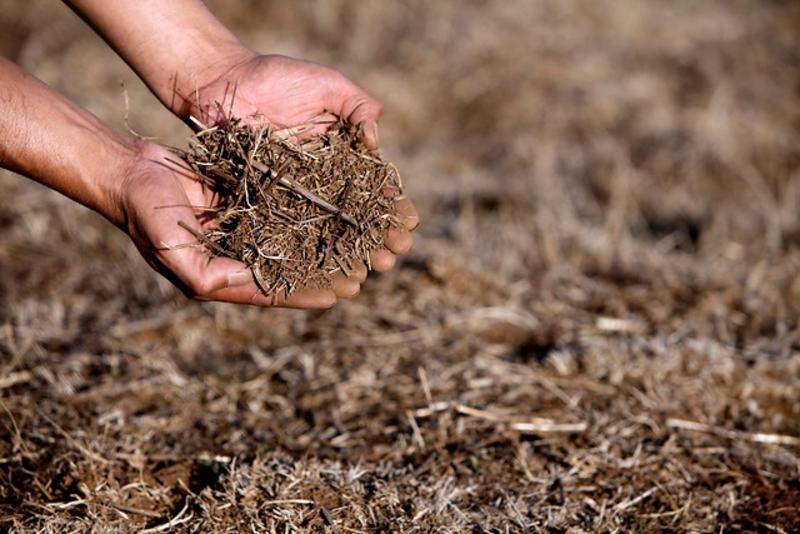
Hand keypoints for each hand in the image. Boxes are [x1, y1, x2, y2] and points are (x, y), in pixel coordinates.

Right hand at [120, 141, 358, 307]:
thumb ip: (207, 274)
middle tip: (362, 272)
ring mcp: (240, 228)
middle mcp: (235, 255)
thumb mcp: (172, 251)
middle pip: (287, 268)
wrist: (130, 171)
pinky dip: (304, 212)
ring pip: (288, 240)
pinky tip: (332, 209)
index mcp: (220, 276)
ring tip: (357, 243)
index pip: (272, 290)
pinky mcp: (243, 201)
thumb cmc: (146, 214)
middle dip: (323, 272)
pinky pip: (279, 210)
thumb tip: (252, 278)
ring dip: (320, 242)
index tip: (341, 294)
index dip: (307, 294)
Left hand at [178, 52, 418, 294]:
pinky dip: (308, 247)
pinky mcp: (266, 201)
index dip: (393, 205)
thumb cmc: (277, 78)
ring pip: (328, 227)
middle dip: (378, 236)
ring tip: (371, 269)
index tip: (409, 222)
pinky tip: (326, 266)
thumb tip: (376, 139)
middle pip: (356, 213)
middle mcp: (323, 179)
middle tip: (394, 255)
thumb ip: (357, 106)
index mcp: (343, 154)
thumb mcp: (328, 85)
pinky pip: (290, 227)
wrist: (222, 83)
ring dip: (351, 249)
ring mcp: (295, 193)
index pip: (375, 185)